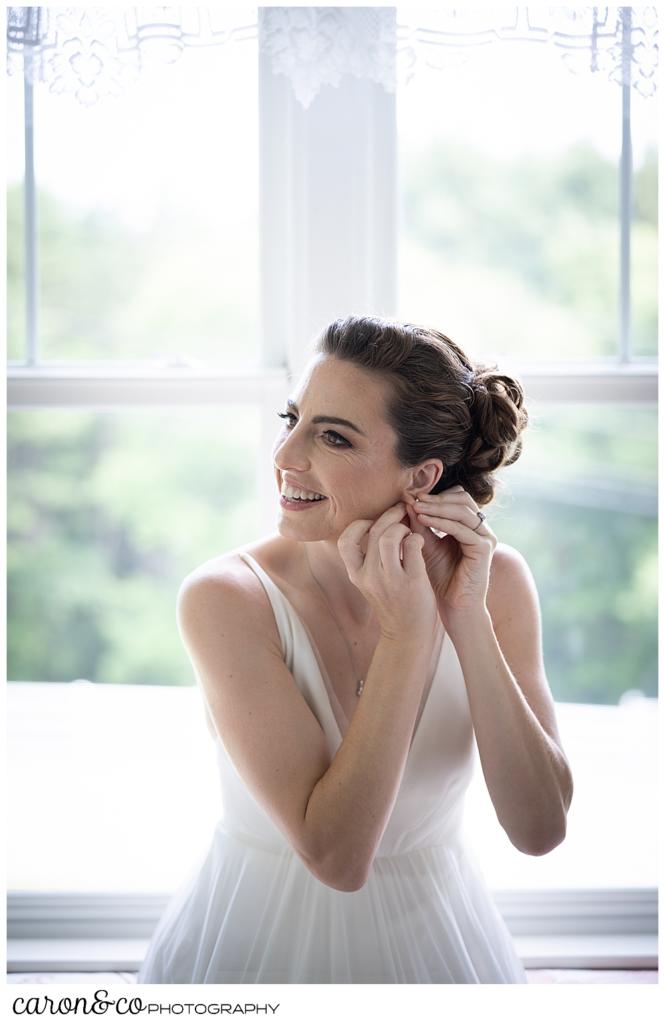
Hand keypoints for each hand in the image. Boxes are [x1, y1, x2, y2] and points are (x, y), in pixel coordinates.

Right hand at [337, 502, 438, 641]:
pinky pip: (413, 546)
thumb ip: (371, 558)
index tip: (374, 522)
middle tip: (402, 509)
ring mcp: (390, 579)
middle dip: (390, 514)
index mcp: (356, 575)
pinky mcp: (412, 582)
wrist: (408, 635)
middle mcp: (369, 576)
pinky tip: (421, 543)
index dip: (360, 524)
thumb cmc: (393, 603)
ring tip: (410, 531)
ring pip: (391, 536)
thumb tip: (379, 523)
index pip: (346, 540)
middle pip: (375, 530)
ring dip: (403, 526)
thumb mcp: (372, 582)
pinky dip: (417, 538)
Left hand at [403, 486, 497, 631]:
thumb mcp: (426, 545)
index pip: (457, 497)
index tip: (411, 497)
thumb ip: (420, 524)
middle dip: (435, 498)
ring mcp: (485, 537)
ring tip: (415, 508)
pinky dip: (442, 522)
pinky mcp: (484, 549)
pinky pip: (463, 529)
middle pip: (462, 498)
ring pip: (463, 510)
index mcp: (470, 525)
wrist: (453, 606)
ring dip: (437, 507)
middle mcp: (481, 529)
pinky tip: (424, 520)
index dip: (435, 495)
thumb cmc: (439, 578)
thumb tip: (407, 501)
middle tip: (413, 500)